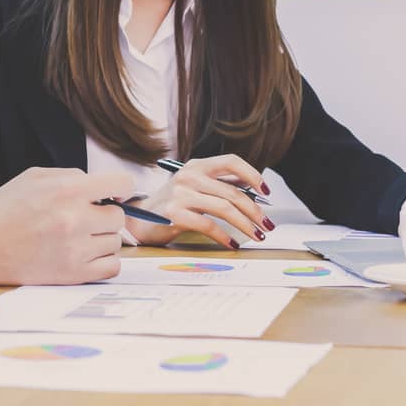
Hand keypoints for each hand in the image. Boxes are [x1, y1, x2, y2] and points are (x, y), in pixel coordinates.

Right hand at [0, 166, 132, 285]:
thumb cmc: (5, 209)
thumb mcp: (35, 176)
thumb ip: (72, 176)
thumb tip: (104, 186)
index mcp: (68, 189)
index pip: (122, 183)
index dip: (121, 187)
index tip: (114, 194)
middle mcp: (76, 218)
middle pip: (119, 217)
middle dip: (105, 215)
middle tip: (85, 219)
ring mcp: (76, 249)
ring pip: (116, 243)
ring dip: (102, 239)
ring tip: (78, 238)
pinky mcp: (73, 274)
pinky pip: (112, 267)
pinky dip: (103, 261)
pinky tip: (84, 255)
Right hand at [127, 154, 270, 249]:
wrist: (138, 219)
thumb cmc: (171, 204)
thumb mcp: (193, 187)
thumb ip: (218, 185)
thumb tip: (254, 191)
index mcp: (196, 166)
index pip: (231, 161)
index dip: (252, 175)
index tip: (266, 192)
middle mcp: (189, 176)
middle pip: (232, 192)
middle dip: (255, 211)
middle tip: (266, 225)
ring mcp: (180, 194)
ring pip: (225, 209)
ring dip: (245, 225)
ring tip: (256, 235)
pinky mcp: (175, 214)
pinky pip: (209, 225)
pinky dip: (224, 236)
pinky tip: (231, 243)